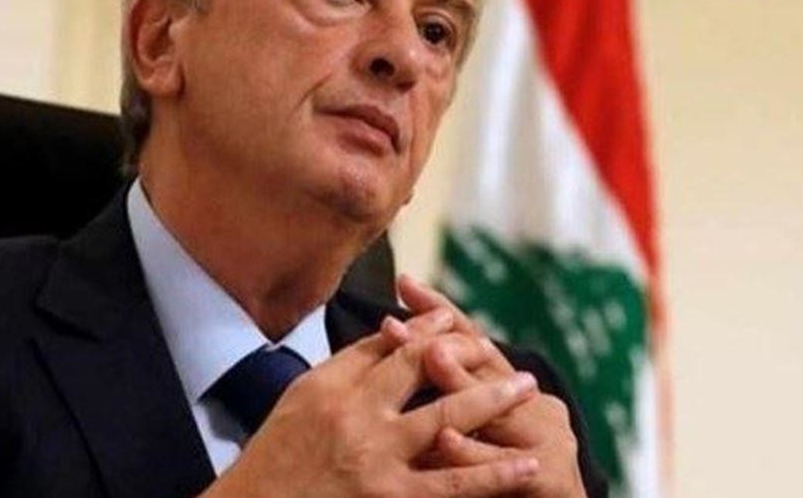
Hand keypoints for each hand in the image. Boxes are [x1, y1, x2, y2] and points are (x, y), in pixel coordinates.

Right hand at [202, 308, 540, 497]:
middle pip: (421, 366)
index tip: (454, 322)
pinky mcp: (389, 496)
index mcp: (330, 385)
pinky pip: (451, 482)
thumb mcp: (298, 403)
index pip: (388, 345)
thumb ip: (344, 370)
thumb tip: (389, 336)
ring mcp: (375, 456)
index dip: (427, 330)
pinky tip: (524, 466)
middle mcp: (355, 413)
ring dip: (495, 398)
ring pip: (448, 415)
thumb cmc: (272, 462)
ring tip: (529, 388)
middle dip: (466, 351)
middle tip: (497, 346)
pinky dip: (492, 473)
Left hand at [396, 277, 587, 497]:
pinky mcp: (551, 480)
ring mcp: (547, 442)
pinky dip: (472, 452)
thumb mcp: (489, 433)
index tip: (403, 283)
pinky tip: (446, 439)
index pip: (476, 344)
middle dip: (436, 343)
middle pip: (482, 368)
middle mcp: (538, 408)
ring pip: (494, 411)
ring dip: (461, 383)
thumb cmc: (517, 478)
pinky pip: (503, 464)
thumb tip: (409, 353)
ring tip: (430, 357)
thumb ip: (462, 399)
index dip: (441, 312)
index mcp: (522, 395)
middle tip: (395, 321)